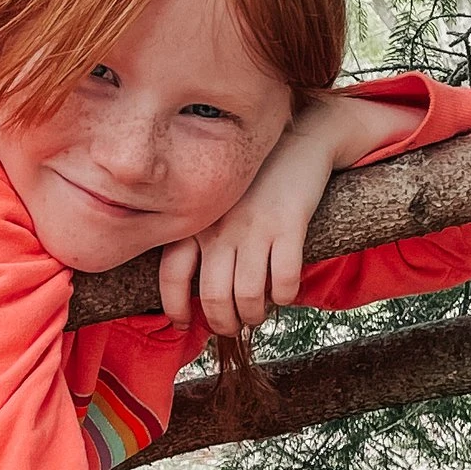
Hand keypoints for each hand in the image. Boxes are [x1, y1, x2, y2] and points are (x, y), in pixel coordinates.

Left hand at [157, 90, 421, 339]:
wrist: (299, 142)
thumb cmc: (256, 183)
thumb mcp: (217, 205)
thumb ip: (202, 238)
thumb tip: (197, 291)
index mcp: (197, 222)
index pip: (171, 275)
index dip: (174, 307)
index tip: (181, 324)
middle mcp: (219, 228)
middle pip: (212, 296)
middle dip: (223, 323)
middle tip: (232, 328)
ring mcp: (253, 228)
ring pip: (247, 296)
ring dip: (254, 316)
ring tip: (258, 316)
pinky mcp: (288, 226)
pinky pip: (283, 280)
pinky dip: (284, 296)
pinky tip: (285, 294)